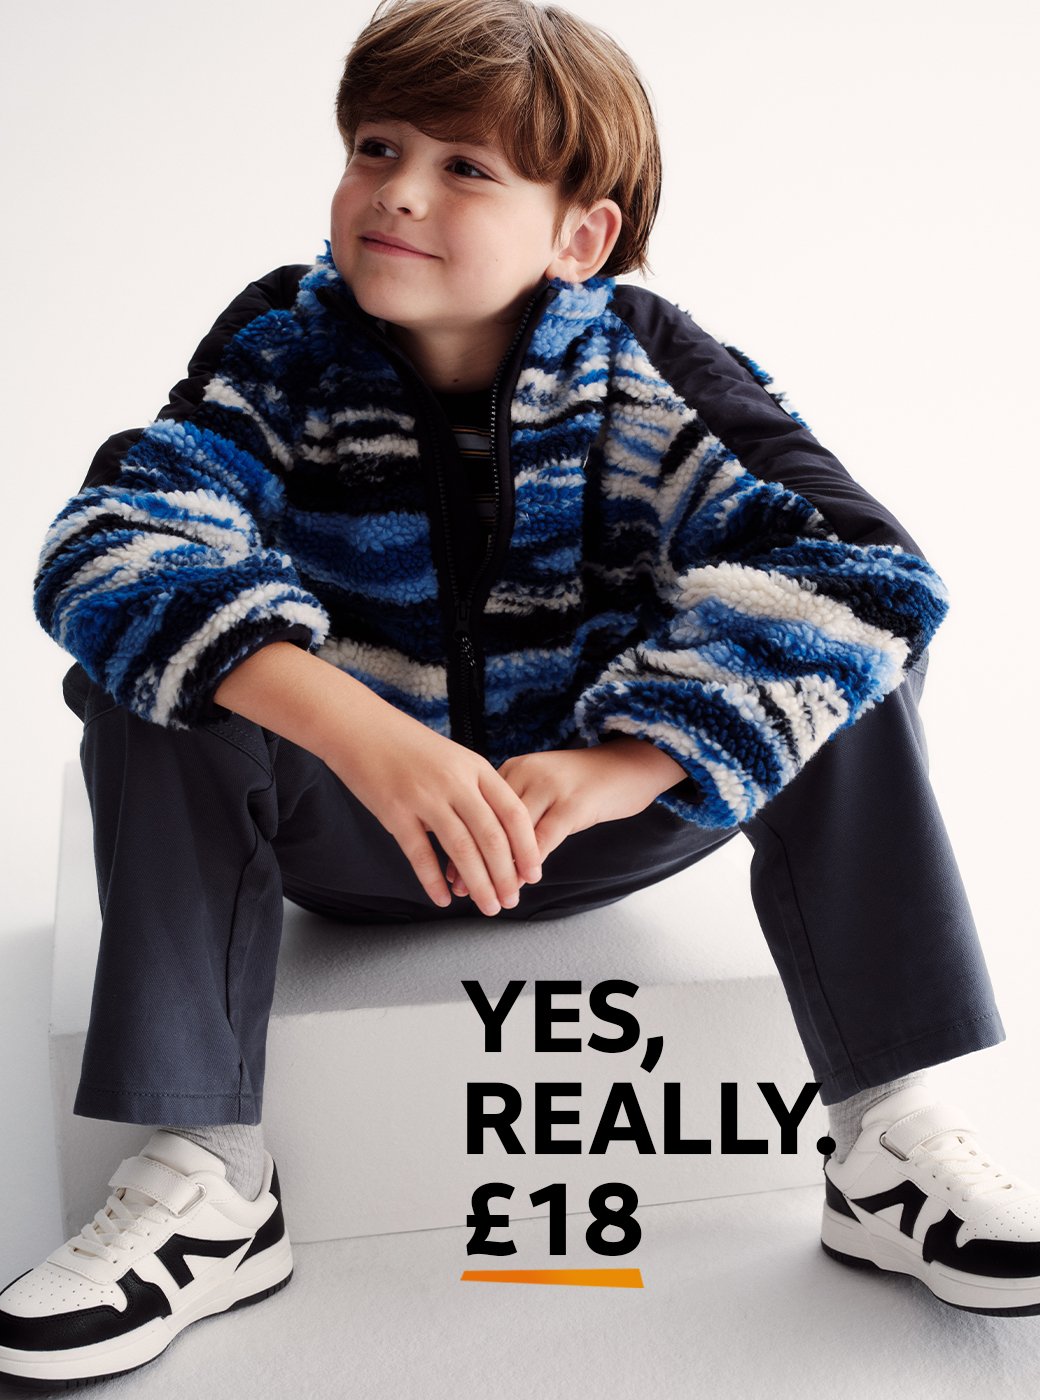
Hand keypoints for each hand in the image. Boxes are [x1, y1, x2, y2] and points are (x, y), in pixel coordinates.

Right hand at [321, 706, 542, 916]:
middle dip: (506, 875)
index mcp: (475, 768)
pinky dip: (433, 880)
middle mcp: (455, 782)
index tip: (535, 872)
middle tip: (512, 900)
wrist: (359, 727)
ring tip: (488, 906)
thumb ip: (475, 789)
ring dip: (478, 884)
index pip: (513, 812)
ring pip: (462, 849)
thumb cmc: (407, 745)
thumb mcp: (452, 758)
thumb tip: (498, 833)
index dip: (527, 846)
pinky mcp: (395, 811)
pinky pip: (420, 854)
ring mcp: (424, 797)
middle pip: (491, 837)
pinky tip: (442, 900)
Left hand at [444, 737, 685, 896]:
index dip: (461, 841)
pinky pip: (545, 837)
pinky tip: (525, 880)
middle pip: (490, 821)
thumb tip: (487, 844)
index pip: (478, 809)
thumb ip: (518, 807)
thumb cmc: (584, 781)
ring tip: (492, 893)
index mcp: (513, 769)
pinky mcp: (573, 803)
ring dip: (501, 868)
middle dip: (473, 858)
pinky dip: (532, 861)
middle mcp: (526, 773)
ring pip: (514, 834)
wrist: (630, 763)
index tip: (448, 870)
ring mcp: (550, 787)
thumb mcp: (543, 785)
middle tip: (460, 888)